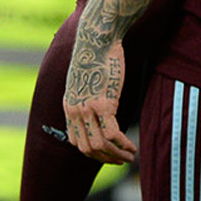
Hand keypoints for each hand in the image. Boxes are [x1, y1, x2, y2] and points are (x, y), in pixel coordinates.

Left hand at [63, 37, 134, 162]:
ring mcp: (88, 109)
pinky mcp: (104, 104)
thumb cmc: (94, 56)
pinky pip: (113, 134)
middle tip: (121, 161)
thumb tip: (93, 105)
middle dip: (105, 159)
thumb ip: (84, 95)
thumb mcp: (81, 79)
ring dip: (116, 155)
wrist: (97, 39)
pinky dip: (123, 145)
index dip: (92, 153)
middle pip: (87, 148)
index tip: (107, 154)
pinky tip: (132, 147)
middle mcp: (75, 111)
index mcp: (68, 107)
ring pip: (100, 145)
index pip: (75, 142)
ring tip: (130, 156)